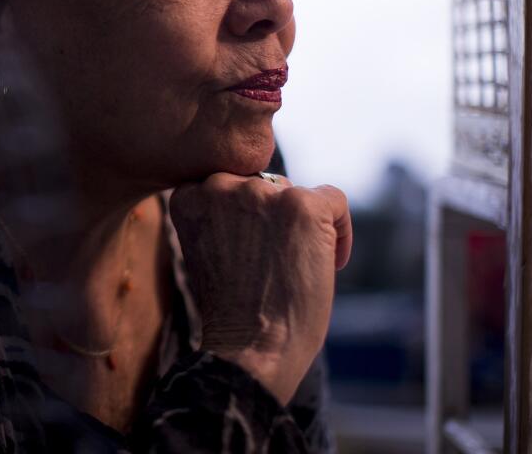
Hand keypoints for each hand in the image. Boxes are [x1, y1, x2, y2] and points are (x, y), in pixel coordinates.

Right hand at [168, 173, 351, 404]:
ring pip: (294, 193)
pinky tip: (332, 262)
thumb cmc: (229, 309)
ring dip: (301, 226)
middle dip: (273, 220)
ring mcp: (262, 193)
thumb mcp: (205, 246)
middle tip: (275, 263)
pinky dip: (341, 230)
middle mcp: (220, 184)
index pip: (227, 183)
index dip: (244, 217)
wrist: (250, 347)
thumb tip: (263, 195)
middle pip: (261, 186)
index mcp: (189, 194)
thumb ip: (220, 213)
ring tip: (297, 268)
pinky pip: (333, 199)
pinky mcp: (302, 205)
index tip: (250, 251)